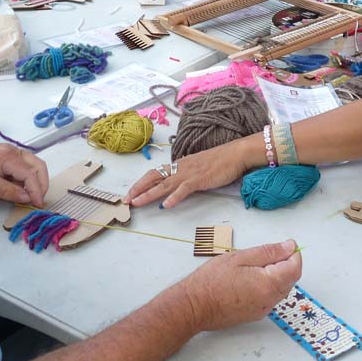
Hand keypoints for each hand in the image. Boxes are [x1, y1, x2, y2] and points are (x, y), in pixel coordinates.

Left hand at [0, 141, 48, 207]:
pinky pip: (17, 169)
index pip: (31, 175)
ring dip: (24, 184)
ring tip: (10, 197)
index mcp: (10, 157)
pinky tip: (0, 192)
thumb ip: (9, 192)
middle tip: (36, 200)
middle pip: (37, 167)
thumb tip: (27, 198)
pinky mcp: (4, 157)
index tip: (38, 205)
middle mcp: (13, 152)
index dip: (37, 191)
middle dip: (39, 185)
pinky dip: (15, 181)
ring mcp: (9, 153)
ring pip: (28, 169)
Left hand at [125, 143, 250, 208]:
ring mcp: (189, 173)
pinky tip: (166, 205)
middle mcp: (181, 168)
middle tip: (126, 200)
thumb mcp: (198, 166)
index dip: (141, 183)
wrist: (235, 154)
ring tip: (137, 203)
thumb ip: (187, 173)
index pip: (155, 173)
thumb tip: (177, 183)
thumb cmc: (220, 161)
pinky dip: (174, 197)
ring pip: (164, 184)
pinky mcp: (200, 179)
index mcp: (180, 164)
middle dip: (138, 189)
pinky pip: (184, 189)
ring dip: (149, 194)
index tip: (131, 193)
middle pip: (154, 177)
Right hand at [177, 240, 302, 330]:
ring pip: (281, 289)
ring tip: (255, 265)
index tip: (287, 245)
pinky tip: (250, 278)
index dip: (294, 254)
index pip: (295, 268)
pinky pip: (270, 297)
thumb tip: (290, 247)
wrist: (194, 306)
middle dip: (286, 263)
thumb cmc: (212, 280)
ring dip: (277, 275)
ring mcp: (263, 309)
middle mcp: (270, 300)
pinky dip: (268, 285)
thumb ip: (269, 252)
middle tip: (268, 252)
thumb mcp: (240, 257)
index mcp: (269, 284)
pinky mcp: (255, 314)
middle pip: (290, 279)